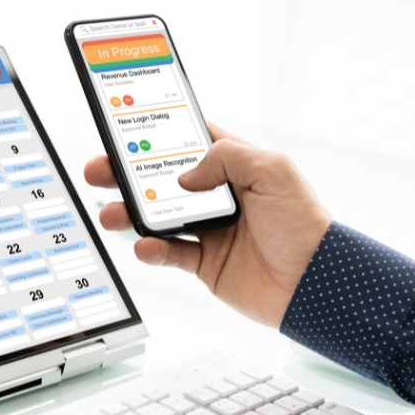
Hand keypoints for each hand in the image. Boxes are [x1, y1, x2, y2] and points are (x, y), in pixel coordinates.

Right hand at [86, 124, 330, 327]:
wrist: (314, 284)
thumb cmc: (304, 225)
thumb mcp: (272, 170)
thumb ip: (226, 158)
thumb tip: (184, 176)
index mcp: (235, 167)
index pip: (189, 142)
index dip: (158, 136)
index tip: (127, 131)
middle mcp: (219, 196)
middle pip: (162, 180)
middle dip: (127, 175)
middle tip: (100, 171)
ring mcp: (210, 230)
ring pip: (157, 217)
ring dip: (130, 213)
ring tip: (112, 213)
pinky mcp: (205, 263)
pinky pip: (169, 253)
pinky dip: (152, 250)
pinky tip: (145, 245)